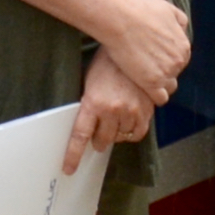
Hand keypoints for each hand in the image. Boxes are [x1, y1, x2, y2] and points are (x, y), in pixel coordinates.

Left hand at [61, 53, 157, 175]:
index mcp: (93, 102)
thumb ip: (89, 103)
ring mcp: (131, 111)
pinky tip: (128, 123)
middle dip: (98, 140)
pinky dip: (132, 132)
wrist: (133, 45)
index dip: (73, 155)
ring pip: (120, 137)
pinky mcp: (146, 110)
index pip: (80, 136)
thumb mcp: (90, 80)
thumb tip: (86, 124)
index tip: (69, 168)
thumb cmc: (107, 62)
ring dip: (115, 134)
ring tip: (115, 121)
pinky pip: (138, 133)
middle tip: (97, 137)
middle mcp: (112, 110)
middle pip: (101, 139)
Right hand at [95, 0, 193, 100]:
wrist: (121, 20)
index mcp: (184, 47)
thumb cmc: (140, 11)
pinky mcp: (152, 84)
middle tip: (143, 67)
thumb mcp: (167, 9)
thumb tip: (182, 28)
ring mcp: (167, 73)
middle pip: (173, 75)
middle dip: (161, 72)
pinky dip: (153, 95)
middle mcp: (179, 62)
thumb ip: (179, 20)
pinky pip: (160, 98)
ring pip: (167, 87)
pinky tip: (142, 88)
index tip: (151, 58)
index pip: (179, 61)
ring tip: (141, 78)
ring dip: (156, 84)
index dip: (164, 60)